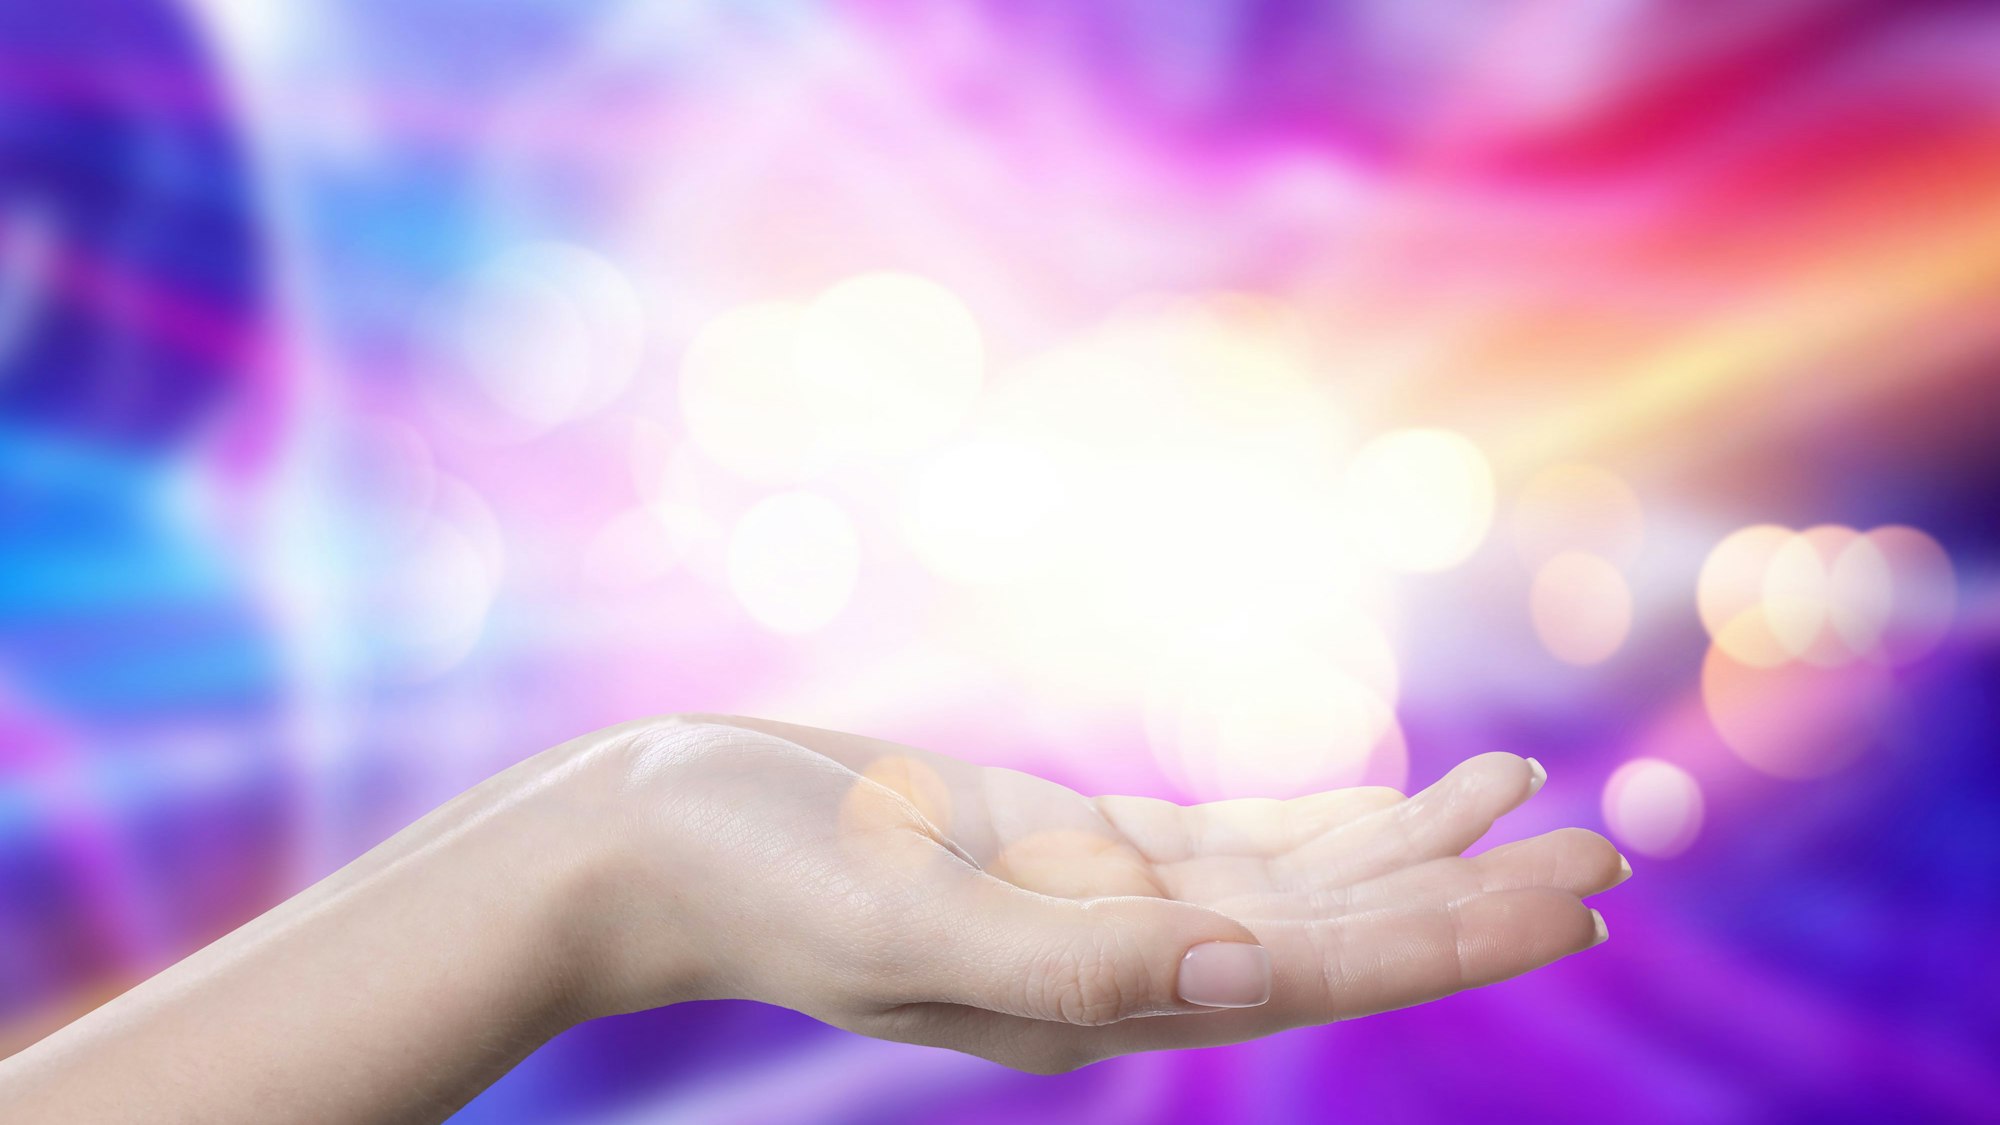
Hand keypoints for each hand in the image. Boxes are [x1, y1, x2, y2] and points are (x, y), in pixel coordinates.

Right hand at [555, 714, 1625, 1072]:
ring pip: (1296, 877)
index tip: (1568, 892)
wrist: (659, 834)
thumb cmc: (759, 880)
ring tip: (1528, 798)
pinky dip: (1313, 809)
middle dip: (1466, 895)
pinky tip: (1381, 787)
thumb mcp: (907, 918)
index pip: (1315, 968)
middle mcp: (1120, 963)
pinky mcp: (1068, 845)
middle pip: (1335, 930)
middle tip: (1606, 850)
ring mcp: (1098, 904)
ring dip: (1410, 847)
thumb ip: (1073, 960)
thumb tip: (1247, 969)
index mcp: (1097, 999)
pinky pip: (1226, 832)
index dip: (1447, 934)